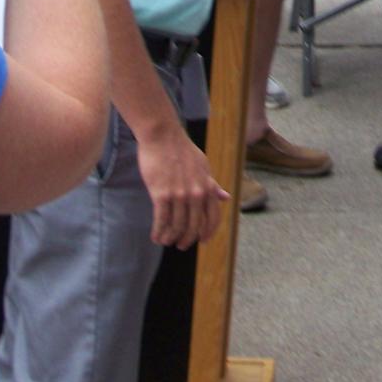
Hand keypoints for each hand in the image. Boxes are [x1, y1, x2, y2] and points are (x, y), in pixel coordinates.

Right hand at [137, 124, 226, 249]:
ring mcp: (179, 195)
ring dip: (170, 238)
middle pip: (194, 227)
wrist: (163, 136)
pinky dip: (159, 232)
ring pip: (177, 227)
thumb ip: (212, 185)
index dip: (208, 233)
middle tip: (180, 245)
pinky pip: (161, 221)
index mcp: (207, 186)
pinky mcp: (162, 194)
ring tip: (165, 240)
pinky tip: (155, 236)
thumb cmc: (181, 150)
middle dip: (187, 240)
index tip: (201, 241)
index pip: (213, 218)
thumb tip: (226, 197)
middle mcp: (196, 193)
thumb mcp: (202, 166)